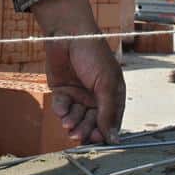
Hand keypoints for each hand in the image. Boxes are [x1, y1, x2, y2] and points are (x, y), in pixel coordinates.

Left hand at [32, 0, 125, 144]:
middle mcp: (95, 97)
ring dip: (73, 122)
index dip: (104, 133)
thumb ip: (108, 111)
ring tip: (69, 123)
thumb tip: (113, 138)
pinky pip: (62, 107)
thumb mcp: (106, 83)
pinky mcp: (62, 91)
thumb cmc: (93, 54)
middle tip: (79, 135)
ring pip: (76, 118)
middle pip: (92, 123)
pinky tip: (62, 108)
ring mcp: (78, 94)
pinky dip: (62, 110)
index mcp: (112, 95)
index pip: (110, 122)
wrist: (68, 34)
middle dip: (85, 130)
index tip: (97, 140)